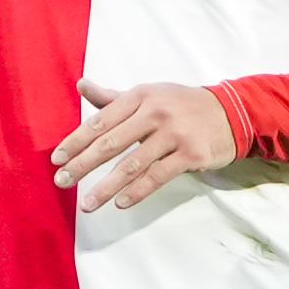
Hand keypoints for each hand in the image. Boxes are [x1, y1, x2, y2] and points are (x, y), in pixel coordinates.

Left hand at [53, 77, 243, 216]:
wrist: (231, 112)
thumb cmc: (181, 105)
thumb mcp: (149, 95)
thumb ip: (113, 97)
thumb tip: (81, 85)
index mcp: (140, 96)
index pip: (101, 120)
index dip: (77, 141)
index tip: (57, 158)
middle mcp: (155, 112)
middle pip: (111, 142)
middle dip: (83, 164)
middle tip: (62, 181)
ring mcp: (174, 134)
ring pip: (133, 164)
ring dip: (106, 186)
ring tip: (87, 204)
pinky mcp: (191, 154)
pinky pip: (158, 176)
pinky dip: (137, 191)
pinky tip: (120, 203)